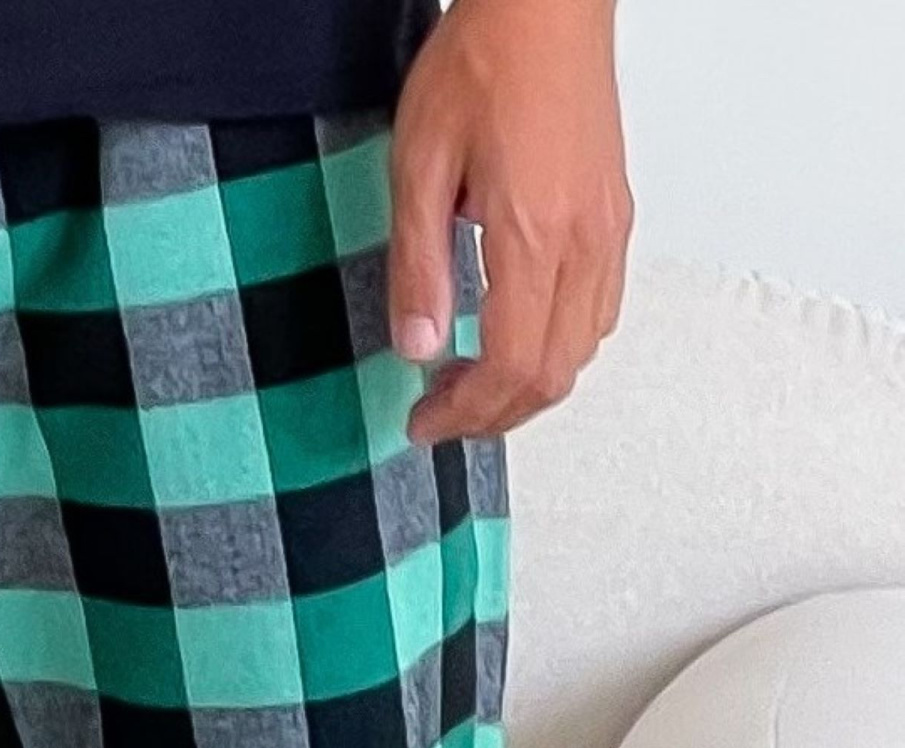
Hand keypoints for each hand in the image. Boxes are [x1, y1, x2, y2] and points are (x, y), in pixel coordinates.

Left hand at [388, 0, 632, 443]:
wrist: (546, 2)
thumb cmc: (487, 59)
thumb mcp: (419, 164)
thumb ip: (417, 263)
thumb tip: (415, 345)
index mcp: (533, 232)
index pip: (511, 365)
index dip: (466, 413)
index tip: (425, 423)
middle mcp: (584, 239)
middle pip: (553, 374)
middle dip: (494, 413)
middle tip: (442, 413)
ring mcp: (607, 229)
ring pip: (582, 351)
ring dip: (527, 386)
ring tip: (471, 382)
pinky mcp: (614, 215)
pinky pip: (598, 312)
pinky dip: (557, 348)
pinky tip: (516, 336)